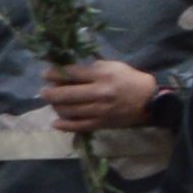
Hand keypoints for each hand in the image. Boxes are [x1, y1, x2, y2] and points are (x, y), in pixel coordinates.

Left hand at [38, 59, 162, 133]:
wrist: (149, 101)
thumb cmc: (129, 79)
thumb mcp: (112, 66)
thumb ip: (91, 68)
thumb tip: (68, 72)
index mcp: (102, 76)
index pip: (72, 74)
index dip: (55, 74)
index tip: (45, 74)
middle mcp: (100, 93)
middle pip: (67, 94)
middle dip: (51, 93)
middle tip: (43, 92)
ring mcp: (100, 110)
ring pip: (70, 111)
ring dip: (56, 107)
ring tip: (52, 103)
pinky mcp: (102, 123)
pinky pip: (79, 126)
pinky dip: (65, 125)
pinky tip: (56, 122)